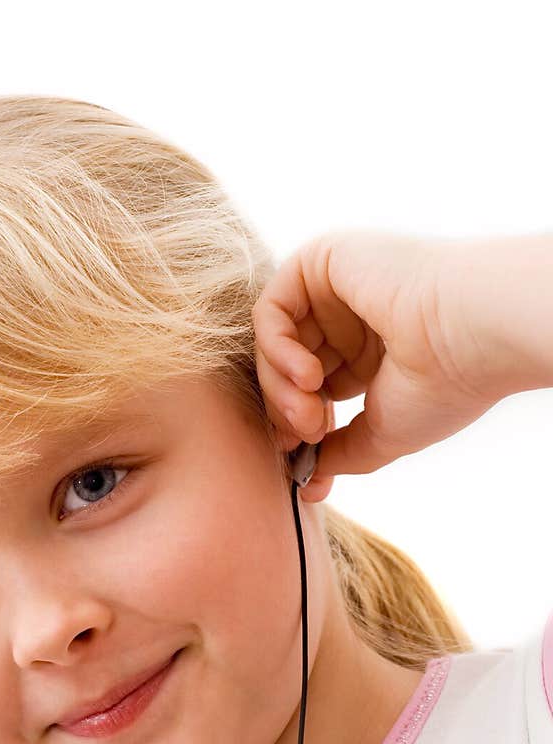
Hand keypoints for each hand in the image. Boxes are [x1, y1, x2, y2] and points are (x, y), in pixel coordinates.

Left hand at [252, 229, 508, 502]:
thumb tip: (307, 483)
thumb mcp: (382, 432)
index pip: (309, 388)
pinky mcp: (322, 259)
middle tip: (306, 436)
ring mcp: (335, 286)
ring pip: (273, 341)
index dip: (297, 422)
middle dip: (286, 409)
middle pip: (285, 366)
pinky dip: (276, 351)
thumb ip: (339, 453)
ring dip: (280, 387)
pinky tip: (307, 376)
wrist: (473, 334)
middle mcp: (351, 315)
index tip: (301, 454)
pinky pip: (271, 310)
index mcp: (370, 351)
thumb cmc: (442, 384)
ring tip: (310, 414)